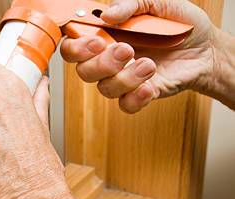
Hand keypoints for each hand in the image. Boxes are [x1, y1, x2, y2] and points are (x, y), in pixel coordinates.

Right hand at [60, 0, 218, 112]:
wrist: (207, 48)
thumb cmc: (180, 24)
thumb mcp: (158, 3)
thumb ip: (131, 4)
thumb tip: (107, 14)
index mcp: (106, 35)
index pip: (73, 45)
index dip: (75, 47)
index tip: (95, 42)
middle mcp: (108, 59)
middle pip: (84, 71)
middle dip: (102, 64)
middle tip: (126, 50)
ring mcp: (122, 78)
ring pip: (105, 89)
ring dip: (125, 78)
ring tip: (149, 64)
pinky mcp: (138, 95)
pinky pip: (125, 105)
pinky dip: (136, 97)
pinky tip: (151, 85)